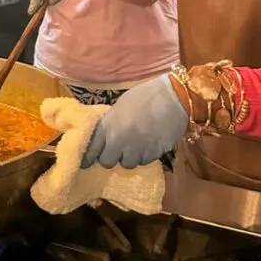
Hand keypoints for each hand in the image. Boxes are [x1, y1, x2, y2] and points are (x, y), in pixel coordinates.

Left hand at [65, 75, 187, 168]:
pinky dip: (144, 156)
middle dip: (111, 157)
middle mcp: (118, 140)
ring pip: (126, 164)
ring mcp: (136, 149)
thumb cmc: (146, 96)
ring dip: (129, 157)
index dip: (89, 156)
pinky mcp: (152, 155)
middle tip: (117, 150)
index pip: (91, 149)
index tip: (86, 162)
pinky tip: (149, 143)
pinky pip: (143, 161)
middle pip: (106, 162)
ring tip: (136, 144)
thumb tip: (104, 138)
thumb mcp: (121, 106)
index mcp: (108, 124)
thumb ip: (110, 123)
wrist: (174, 97)